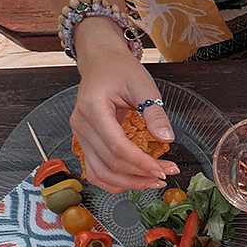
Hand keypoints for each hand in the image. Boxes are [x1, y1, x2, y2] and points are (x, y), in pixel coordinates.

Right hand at [69, 24, 178, 192]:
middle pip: (110, 163)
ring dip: (128, 183)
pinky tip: (135, 180)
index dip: (141, 163)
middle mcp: (81, 123)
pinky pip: (96, 170)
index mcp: (93, 108)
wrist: (102, 63)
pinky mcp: (84, 141)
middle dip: (141, 174)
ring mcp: (80, 134)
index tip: (164, 170)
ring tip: (153, 181)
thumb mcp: (143, 86)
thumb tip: (166, 138)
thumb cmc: (121, 71)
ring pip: (100, 173)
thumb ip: (155, 112)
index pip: (117, 146)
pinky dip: (115, 181)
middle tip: (167, 174)